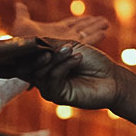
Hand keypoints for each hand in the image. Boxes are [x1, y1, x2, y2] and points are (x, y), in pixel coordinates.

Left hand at [11, 3, 108, 45]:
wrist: (23, 57)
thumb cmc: (20, 43)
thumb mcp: (22, 25)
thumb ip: (23, 15)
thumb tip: (19, 4)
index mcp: (55, 32)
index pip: (71, 24)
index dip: (81, 21)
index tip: (90, 17)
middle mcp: (64, 38)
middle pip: (82, 28)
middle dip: (92, 24)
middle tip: (103, 20)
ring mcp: (69, 42)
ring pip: (86, 32)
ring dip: (96, 26)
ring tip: (106, 22)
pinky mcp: (73, 48)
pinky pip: (87, 40)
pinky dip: (96, 35)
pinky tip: (105, 31)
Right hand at [12, 41, 130, 110]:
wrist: (111, 77)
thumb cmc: (93, 60)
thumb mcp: (70, 45)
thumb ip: (49, 43)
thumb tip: (31, 39)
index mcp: (45, 65)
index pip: (26, 58)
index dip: (24, 50)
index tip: (28, 39)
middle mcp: (43, 78)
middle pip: (27, 67)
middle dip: (37, 55)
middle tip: (48, 48)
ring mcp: (49, 87)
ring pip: (39, 72)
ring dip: (55, 58)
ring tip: (70, 49)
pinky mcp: (57, 96)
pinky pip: (52, 79)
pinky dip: (63, 66)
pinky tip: (76, 58)